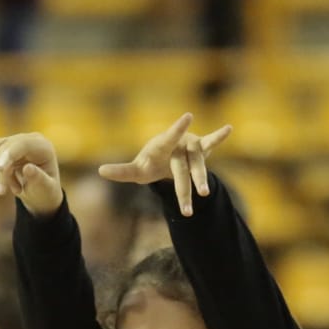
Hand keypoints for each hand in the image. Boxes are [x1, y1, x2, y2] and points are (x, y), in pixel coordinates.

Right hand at [0, 132, 62, 215]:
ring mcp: (18, 142)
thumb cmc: (46, 192)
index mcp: (44, 147)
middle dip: (3, 170)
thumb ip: (39, 179)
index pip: (23, 144)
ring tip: (2, 192)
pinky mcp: (7, 148)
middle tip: (2, 192)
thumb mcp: (46, 189)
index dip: (9, 155)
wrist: (41, 195)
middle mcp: (31, 140)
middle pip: (8, 147)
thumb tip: (27, 168)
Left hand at [97, 113, 231, 216]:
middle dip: (183, 189)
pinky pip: (212, 143)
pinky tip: (228, 128)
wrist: (164, 157)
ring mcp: (191, 146)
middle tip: (186, 211)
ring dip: (202, 180)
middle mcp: (178, 144)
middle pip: (182, 168)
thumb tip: (100, 171)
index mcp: (161, 145)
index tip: (188, 117)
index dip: (178, 129)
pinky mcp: (201, 149)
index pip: (169, 139)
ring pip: (198, 165)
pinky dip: (219, 137)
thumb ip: (121, 171)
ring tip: (204, 195)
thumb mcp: (137, 170)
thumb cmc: (150, 163)